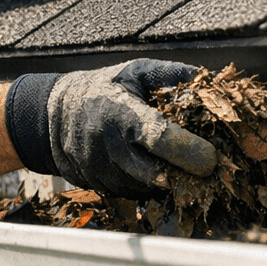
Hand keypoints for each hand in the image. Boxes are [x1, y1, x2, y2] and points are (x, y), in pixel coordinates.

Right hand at [4, 60, 216, 198]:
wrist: (53, 113)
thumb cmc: (105, 88)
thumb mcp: (137, 71)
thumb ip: (175, 76)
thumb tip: (213, 82)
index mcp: (121, 113)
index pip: (160, 138)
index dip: (191, 151)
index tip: (212, 157)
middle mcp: (107, 145)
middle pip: (157, 174)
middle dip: (186, 174)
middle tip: (204, 165)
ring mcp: (98, 169)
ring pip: (147, 188)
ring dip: (167, 181)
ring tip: (174, 162)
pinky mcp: (95, 185)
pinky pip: (132, 194)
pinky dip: (147, 186)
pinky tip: (149, 167)